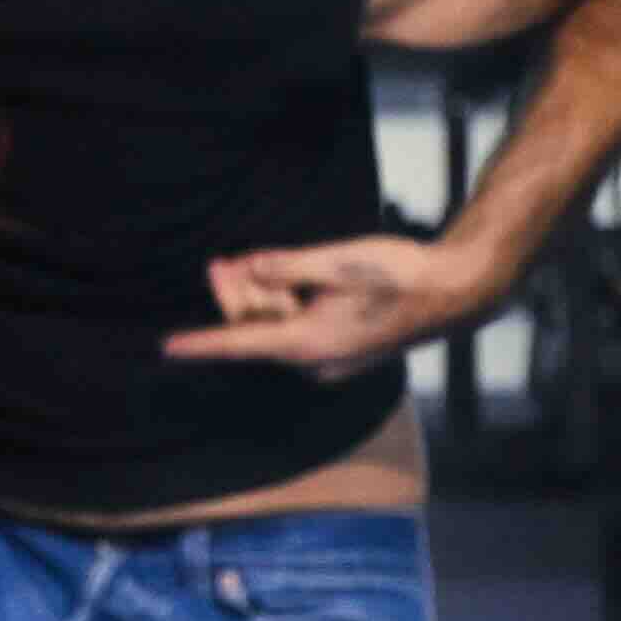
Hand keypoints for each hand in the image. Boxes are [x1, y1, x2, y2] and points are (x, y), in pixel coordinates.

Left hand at [167, 232, 499, 367]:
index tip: (165, 348)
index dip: (200, 343)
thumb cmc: (401, 274)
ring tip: (246, 262)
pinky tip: (286, 278)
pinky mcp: (340, 351)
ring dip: (261, 297)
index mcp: (308, 342)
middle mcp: (313, 361)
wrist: (454, 293)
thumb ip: (287, 267)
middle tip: (220, 260)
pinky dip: (285, 305)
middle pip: (256, 330)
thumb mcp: (339, 262)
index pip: (239, 343)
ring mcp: (328, 361)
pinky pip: (297, 331)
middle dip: (235, 296)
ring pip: (276, 328)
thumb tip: (247, 269)